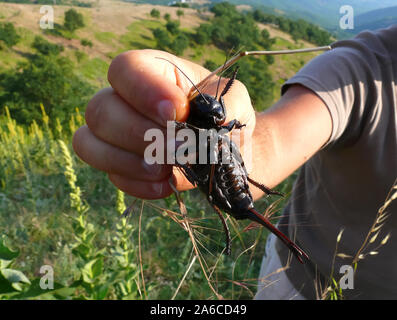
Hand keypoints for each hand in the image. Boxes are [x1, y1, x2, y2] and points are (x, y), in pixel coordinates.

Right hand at [73, 49, 255, 198]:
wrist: (227, 149)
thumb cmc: (226, 116)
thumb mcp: (234, 101)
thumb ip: (223, 106)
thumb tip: (201, 125)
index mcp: (153, 72)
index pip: (124, 69)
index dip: (143, 91)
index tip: (177, 114)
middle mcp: (125, 100)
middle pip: (99, 110)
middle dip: (139, 135)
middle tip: (178, 149)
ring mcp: (116, 136)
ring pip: (89, 144)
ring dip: (130, 161)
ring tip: (167, 169)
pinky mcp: (120, 166)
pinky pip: (112, 177)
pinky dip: (138, 185)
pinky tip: (167, 184)